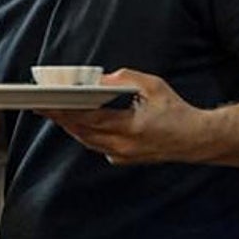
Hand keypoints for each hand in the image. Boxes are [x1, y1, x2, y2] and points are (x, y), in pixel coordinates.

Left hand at [40, 68, 200, 163]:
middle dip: (61, 118)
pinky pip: (96, 146)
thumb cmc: (177, 111)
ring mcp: (122, 156)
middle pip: (82, 132)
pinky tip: (75, 122)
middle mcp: (124, 146)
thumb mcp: (154, 86)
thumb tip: (99, 80)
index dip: (65, 110)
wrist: (197, 139)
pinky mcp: (123, 159)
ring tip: (53, 111)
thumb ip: (125, 79)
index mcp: (131, 128)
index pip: (89, 119)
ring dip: (70, 126)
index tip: (47, 102)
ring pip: (87, 141)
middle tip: (41, 105)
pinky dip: (85, 133)